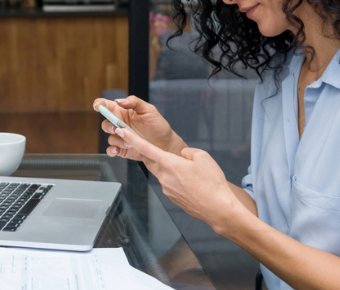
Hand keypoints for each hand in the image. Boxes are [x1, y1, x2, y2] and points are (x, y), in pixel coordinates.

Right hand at [93, 96, 178, 161]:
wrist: (166, 145)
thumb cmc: (158, 126)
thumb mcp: (149, 110)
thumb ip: (134, 102)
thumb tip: (118, 100)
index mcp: (124, 112)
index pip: (107, 106)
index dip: (99, 104)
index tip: (97, 106)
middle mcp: (120, 124)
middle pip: (105, 123)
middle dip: (108, 126)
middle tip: (118, 128)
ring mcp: (121, 137)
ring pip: (109, 138)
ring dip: (118, 140)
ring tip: (131, 141)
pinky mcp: (122, 149)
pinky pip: (111, 150)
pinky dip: (112, 151)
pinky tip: (118, 150)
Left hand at [115, 126, 246, 229]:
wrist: (218, 208)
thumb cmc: (212, 183)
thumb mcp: (203, 157)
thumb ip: (187, 152)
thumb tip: (181, 156)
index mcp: (170, 164)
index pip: (146, 148)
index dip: (132, 139)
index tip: (121, 131)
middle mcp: (164, 177)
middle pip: (152, 162)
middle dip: (152, 155)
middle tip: (160, 150)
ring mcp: (167, 189)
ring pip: (164, 173)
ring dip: (172, 169)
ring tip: (193, 174)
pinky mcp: (172, 198)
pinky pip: (171, 184)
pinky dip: (178, 181)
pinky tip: (193, 184)